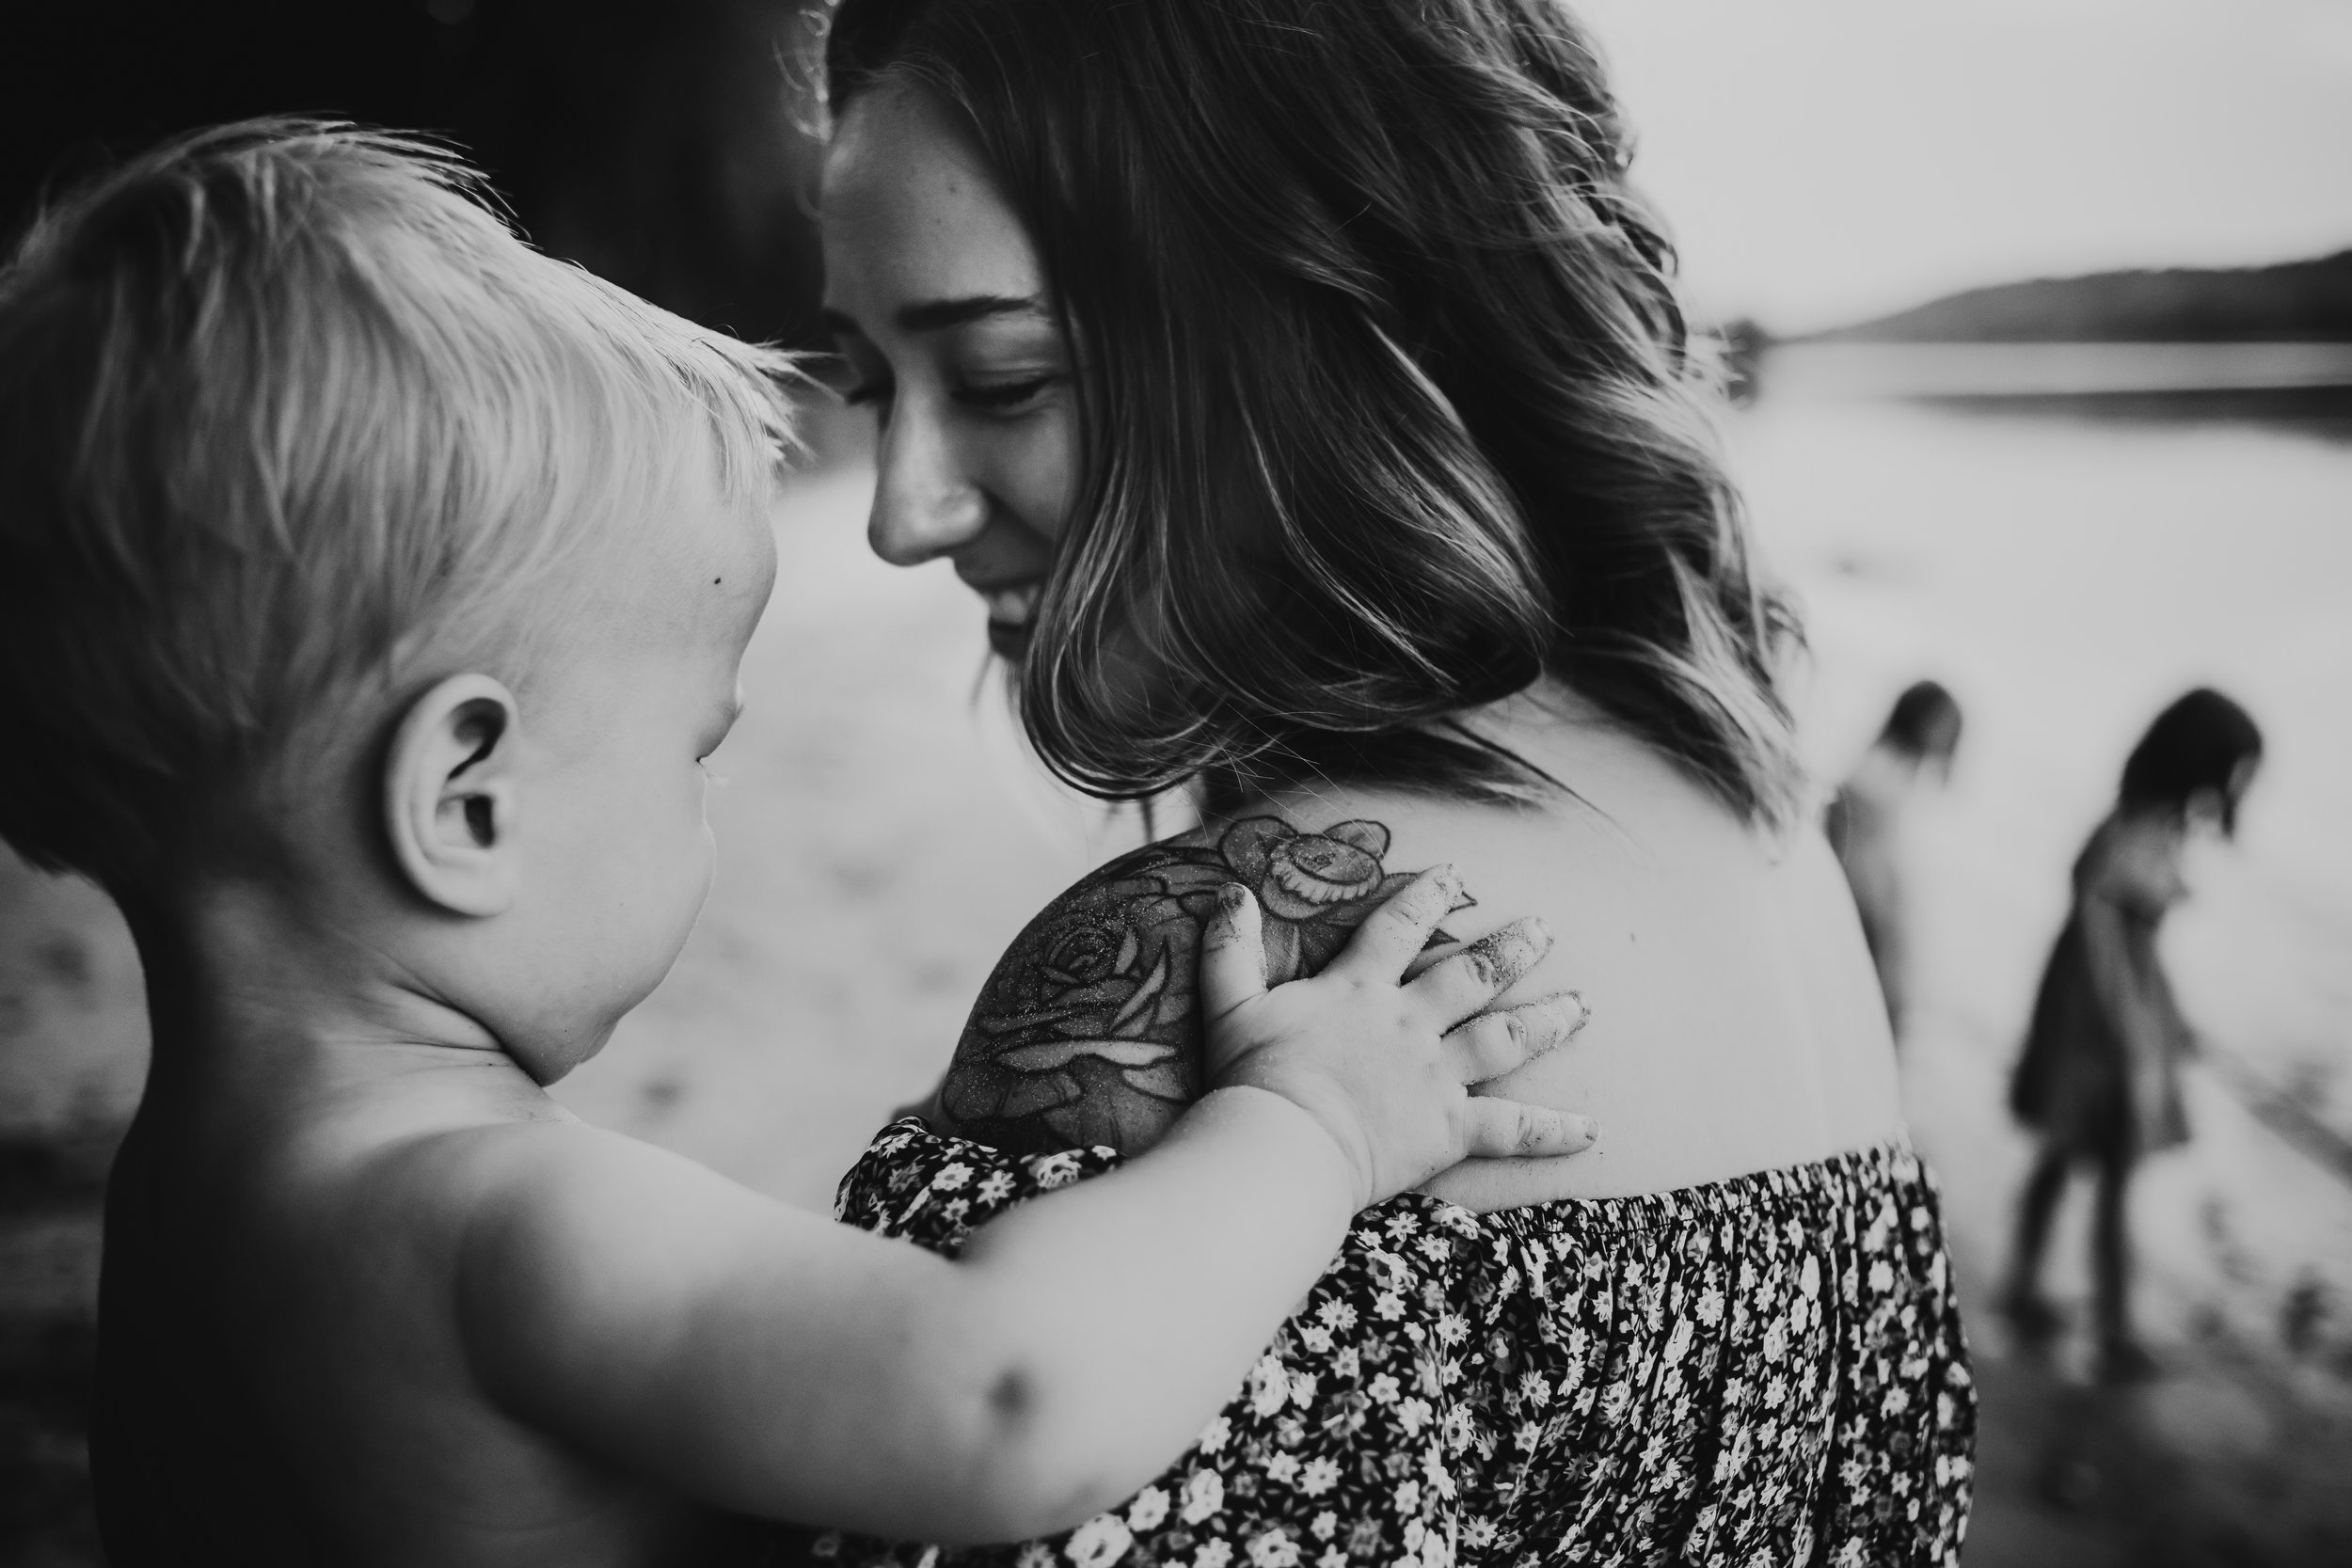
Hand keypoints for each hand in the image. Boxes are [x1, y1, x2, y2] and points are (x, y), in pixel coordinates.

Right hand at [1198, 868, 1595, 1208]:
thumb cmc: (1252, 1077)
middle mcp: (1409, 1025)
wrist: (1284, 1144)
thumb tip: (1228, 892)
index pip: (1398, 927)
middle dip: (1513, 949)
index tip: (1456, 874)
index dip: (1427, 896)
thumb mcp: (1229, 1005)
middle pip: (1472, 975)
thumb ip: (1229, 948)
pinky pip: (1512, 1129)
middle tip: (1547, 930)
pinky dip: (1554, 1131)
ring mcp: (1436, 1077)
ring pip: (1506, 1039)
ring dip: (1549, 1020)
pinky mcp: (1449, 1131)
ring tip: (1583, 1006)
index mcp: (1359, 991)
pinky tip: (1593, 1130)